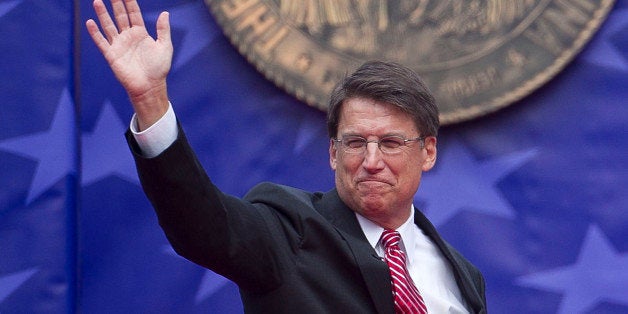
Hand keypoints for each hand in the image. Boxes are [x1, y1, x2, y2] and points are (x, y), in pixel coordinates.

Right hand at [86, 0, 172, 129]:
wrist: (150, 87)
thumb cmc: (159, 69)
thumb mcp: (164, 46)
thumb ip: (163, 30)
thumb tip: (165, 13)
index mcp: (141, 33)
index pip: (133, 13)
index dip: (129, 2)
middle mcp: (128, 37)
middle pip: (120, 16)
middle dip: (115, 3)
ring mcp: (119, 45)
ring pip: (109, 25)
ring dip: (103, 14)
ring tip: (97, 1)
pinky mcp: (111, 55)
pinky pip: (101, 42)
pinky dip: (95, 33)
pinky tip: (90, 22)